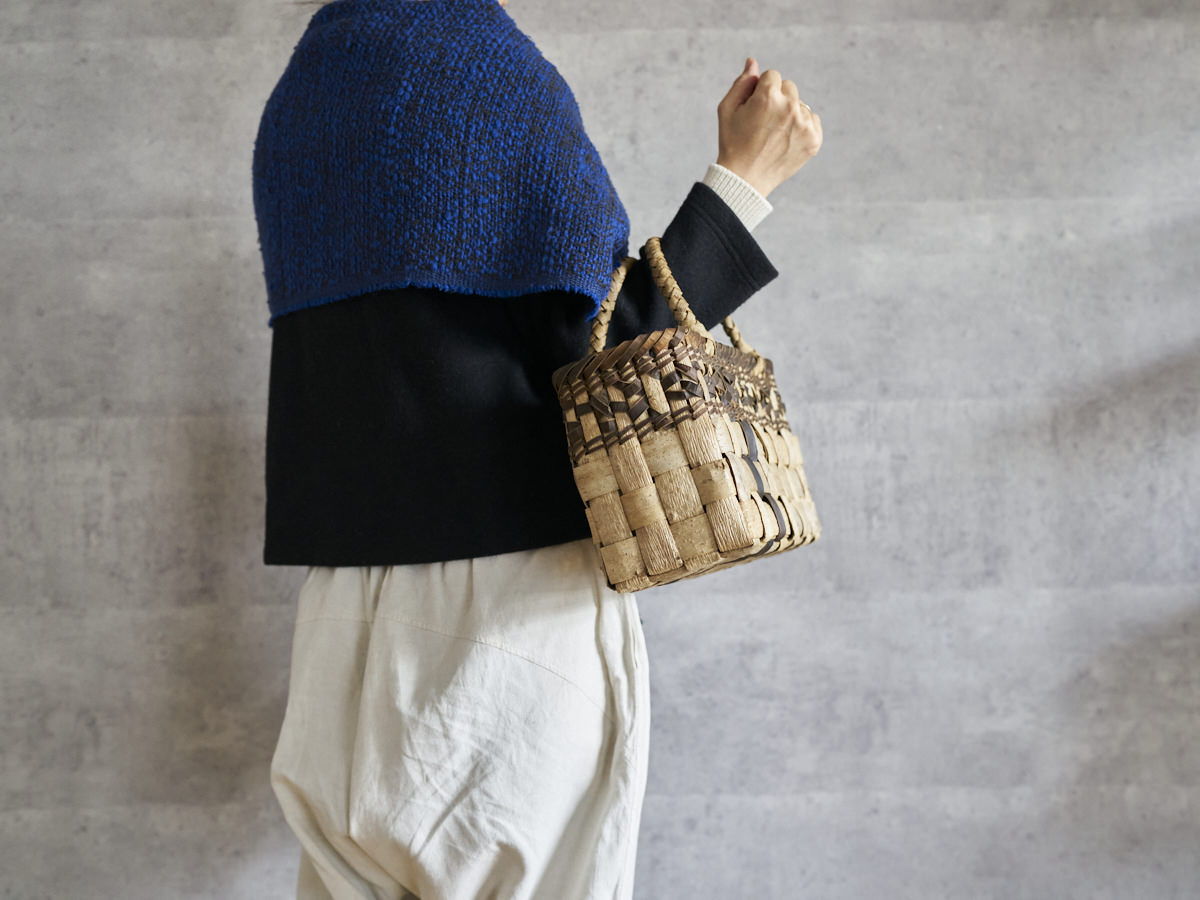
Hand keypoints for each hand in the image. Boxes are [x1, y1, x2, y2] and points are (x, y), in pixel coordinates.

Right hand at [715, 56, 821, 198]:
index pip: (772, 76)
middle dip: (777, 99)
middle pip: (789, 87)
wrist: (745, 179)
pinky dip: (802, 127)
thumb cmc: (732, 142)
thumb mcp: (728, 109)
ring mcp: (804, 124)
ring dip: (789, 113)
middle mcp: (789, 107)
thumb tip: (753, 61)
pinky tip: (786, 141)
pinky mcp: (814, 139)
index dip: (761, 91)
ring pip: (800, 104)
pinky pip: (812, 120)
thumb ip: (742, 83)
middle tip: (764, 123)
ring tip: (774, 135)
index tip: (755, 110)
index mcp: (768, 96)